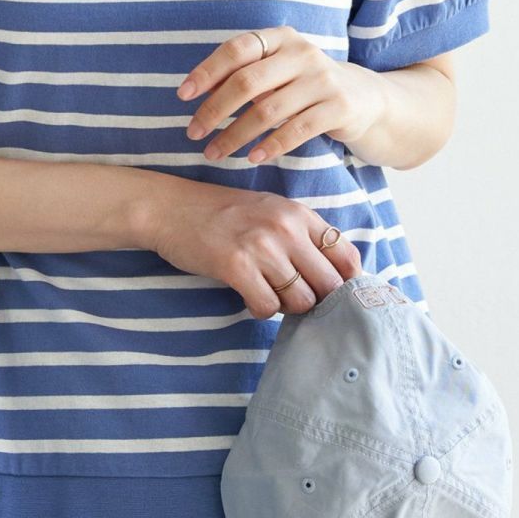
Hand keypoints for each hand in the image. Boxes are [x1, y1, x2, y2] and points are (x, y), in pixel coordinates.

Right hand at [145, 177, 365, 319]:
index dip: (346, 282)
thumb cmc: (224, 214)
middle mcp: (285, 227)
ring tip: (270, 294)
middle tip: (296, 298)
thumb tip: (337, 277)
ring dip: (288, 307)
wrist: (172, 208)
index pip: (346, 256)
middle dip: (317, 300)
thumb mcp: (271, 211)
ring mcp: (261, 247)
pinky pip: (268, 307)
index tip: (332, 293)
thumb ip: (302, 236)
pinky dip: (261, 309)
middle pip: (329, 285)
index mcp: (298, 213)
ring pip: (302, 301)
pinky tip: (250, 297)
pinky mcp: (236, 266)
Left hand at [178, 25, 384, 164]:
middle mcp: (303, 52)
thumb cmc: (307, 87)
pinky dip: (271, 146)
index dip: (207, 71)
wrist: (367, 99)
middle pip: (247, 81)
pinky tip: (253, 158)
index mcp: (282, 38)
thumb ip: (245, 76)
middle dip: (214, 109)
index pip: (237, 49)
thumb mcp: (279, 72)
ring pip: (268, 109)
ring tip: (214, 152)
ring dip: (235, 135)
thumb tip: (197, 92)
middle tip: (193, 133)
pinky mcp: (339, 107)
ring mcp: (323, 79)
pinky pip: (297, 129)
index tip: (183, 96)